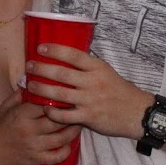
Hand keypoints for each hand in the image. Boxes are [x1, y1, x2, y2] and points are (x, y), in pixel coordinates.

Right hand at [0, 95, 79, 164]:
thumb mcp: (6, 106)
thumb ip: (21, 94)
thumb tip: (35, 79)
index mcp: (22, 114)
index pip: (47, 104)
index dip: (60, 99)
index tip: (69, 94)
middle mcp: (30, 130)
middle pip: (58, 120)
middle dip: (71, 114)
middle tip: (80, 108)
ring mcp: (34, 146)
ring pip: (62, 138)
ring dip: (73, 130)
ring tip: (79, 122)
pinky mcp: (37, 159)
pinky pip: (57, 156)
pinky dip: (67, 150)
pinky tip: (69, 143)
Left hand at [24, 45, 151, 140]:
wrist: (137, 112)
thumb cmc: (119, 90)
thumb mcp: (106, 72)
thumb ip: (88, 67)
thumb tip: (65, 58)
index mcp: (97, 68)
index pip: (73, 55)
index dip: (55, 50)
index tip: (40, 48)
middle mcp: (92, 82)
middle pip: (61, 74)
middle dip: (41, 69)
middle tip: (28, 66)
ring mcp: (90, 100)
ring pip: (59, 94)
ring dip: (41, 89)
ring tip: (29, 85)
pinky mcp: (88, 117)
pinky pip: (65, 115)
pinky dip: (52, 112)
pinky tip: (44, 108)